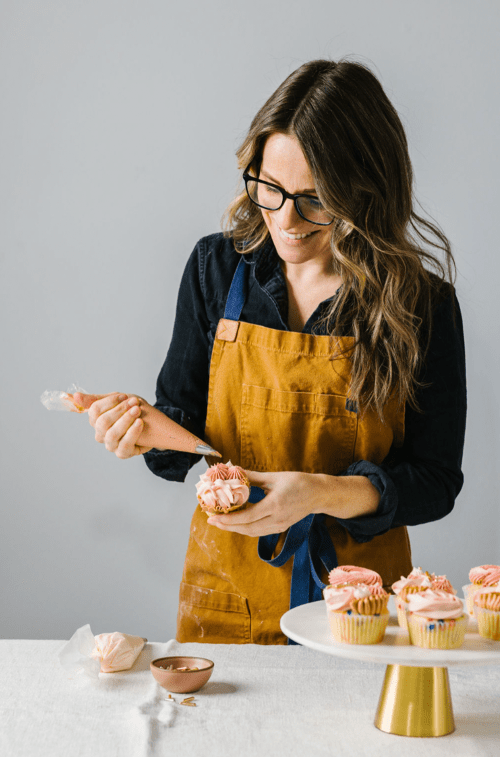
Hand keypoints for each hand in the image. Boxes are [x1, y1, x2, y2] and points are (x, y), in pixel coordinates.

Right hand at [74, 392, 152, 458]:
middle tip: (134, 403)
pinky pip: (124, 445)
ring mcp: (111, 445)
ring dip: (126, 420)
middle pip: (102, 422)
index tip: (124, 396)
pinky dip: (132, 432)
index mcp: (97, 420)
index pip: (94, 410)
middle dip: (119, 410)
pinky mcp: (123, 453)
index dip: (110, 402)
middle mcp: (101, 434)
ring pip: (112, 434)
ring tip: (137, 411)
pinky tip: (140, 423)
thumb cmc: (133, 411)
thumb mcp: (118, 400)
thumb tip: (75, 396)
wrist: (155, 424)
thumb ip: (97, 399)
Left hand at [206, 470, 329, 536]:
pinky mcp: (281, 527)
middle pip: (247, 528)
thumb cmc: (298, 482)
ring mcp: (279, 525)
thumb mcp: (275, 477)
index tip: (214, 517)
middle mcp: (277, 519)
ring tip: (220, 523)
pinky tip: (237, 522)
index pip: (247, 517)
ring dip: (235, 529)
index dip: (229, 519)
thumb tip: (235, 471)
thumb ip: (253, 477)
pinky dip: (245, 528)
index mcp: (275, 505)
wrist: (318, 494)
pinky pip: (259, 531)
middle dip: (227, 526)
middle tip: (212, 521)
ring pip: (252, 532)